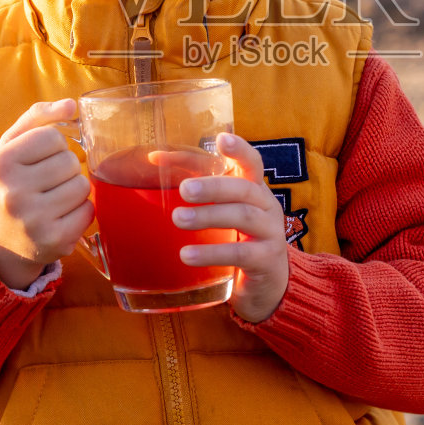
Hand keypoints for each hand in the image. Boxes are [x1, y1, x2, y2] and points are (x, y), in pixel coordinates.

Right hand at [0, 99, 91, 289]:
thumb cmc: (8, 184)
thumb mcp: (10, 147)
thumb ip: (38, 118)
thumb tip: (71, 104)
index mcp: (0, 164)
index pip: (53, 137)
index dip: (53, 147)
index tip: (39, 160)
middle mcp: (13, 193)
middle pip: (70, 161)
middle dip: (65, 169)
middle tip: (46, 183)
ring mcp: (34, 220)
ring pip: (83, 186)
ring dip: (74, 189)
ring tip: (53, 199)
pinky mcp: (55, 240)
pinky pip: (88, 211)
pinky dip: (80, 211)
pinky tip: (60, 217)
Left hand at [173, 134, 287, 322]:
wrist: (268, 286)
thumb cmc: (238, 239)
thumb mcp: (223, 213)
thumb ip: (196, 189)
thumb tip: (153, 159)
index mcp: (255, 190)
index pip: (252, 163)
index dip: (239, 150)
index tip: (221, 138)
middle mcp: (267, 207)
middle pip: (244, 189)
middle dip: (214, 186)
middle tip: (184, 190)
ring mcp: (270, 233)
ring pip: (243, 217)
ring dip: (208, 216)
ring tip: (178, 219)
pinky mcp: (266, 261)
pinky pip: (240, 253)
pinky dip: (212, 253)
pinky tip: (187, 255)